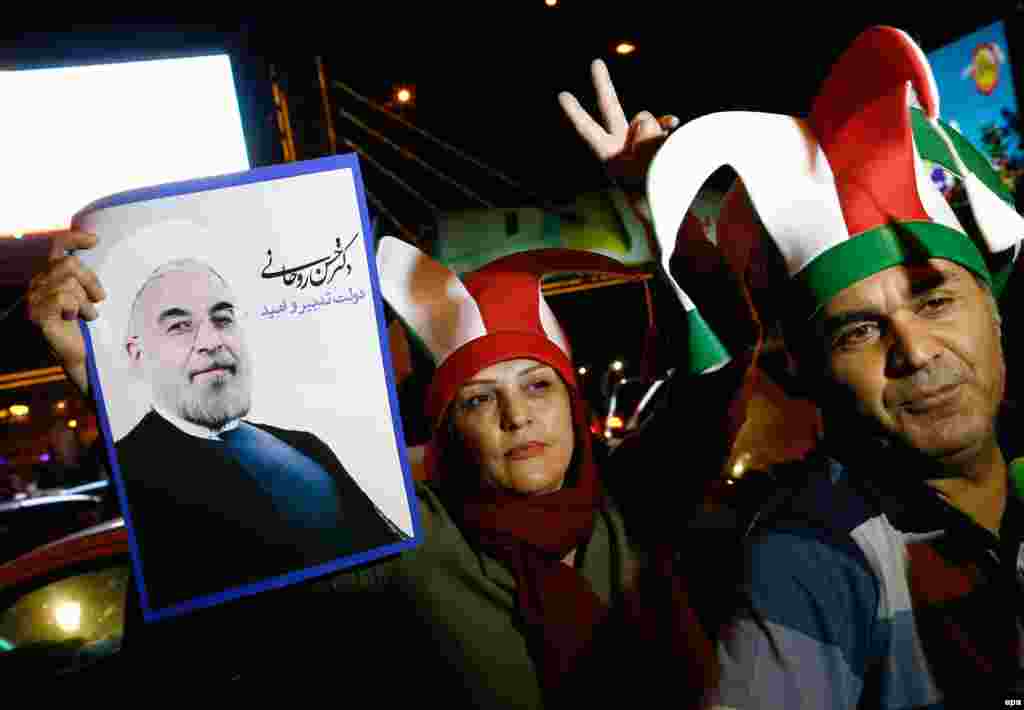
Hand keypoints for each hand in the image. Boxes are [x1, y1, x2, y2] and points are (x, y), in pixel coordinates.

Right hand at [25, 230, 104, 393]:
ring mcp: (35, 299)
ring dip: (86, 301)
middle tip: (98, 299)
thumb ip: (86, 277)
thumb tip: (99, 251)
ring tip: (87, 315)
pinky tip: (77, 319)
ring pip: (68, 282)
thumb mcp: (88, 296)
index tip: (96, 240)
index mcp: (50, 276)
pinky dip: (78, 308)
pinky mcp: (38, 315)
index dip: (74, 238)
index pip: (57, 246)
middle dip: (91, 281)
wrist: (81, 356)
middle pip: (69, 263)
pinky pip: (63, 298)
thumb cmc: (87, 326)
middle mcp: (38, 284)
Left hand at [559, 59, 678, 187]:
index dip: (576, 112)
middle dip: (603, 85)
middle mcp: (622, 146)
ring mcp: (641, 142)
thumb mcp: (643, 164)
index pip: (588, 129)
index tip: (562, 94)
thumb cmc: (653, 191)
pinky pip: (664, 123)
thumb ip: (646, 135)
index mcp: (608, 156)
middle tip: (595, 62)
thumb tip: (656, 120)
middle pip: (610, 109)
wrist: (670, 208)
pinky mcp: (660, 141)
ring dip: (653, 135)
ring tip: (655, 159)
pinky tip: (673, 125)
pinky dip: (667, 125)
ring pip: (645, 119)